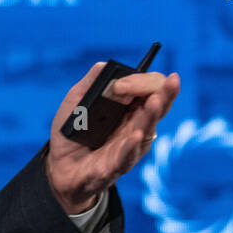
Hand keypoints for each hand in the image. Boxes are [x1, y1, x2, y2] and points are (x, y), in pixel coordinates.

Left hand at [45, 61, 179, 212]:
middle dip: (165, 93)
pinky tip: (135, 135)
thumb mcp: (76, 102)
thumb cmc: (72, 133)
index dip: (139, 82)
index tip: (121, 83)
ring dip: (151, 115)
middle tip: (173, 80)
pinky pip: (126, 156)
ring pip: (145, 130)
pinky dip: (130, 145)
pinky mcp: (115, 166)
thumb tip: (103, 65)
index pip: (149, 90)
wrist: (60, 167)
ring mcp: (128, 147)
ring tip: (155, 101)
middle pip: (157, 108)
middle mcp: (136, 127)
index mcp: (130, 110)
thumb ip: (90, 84)